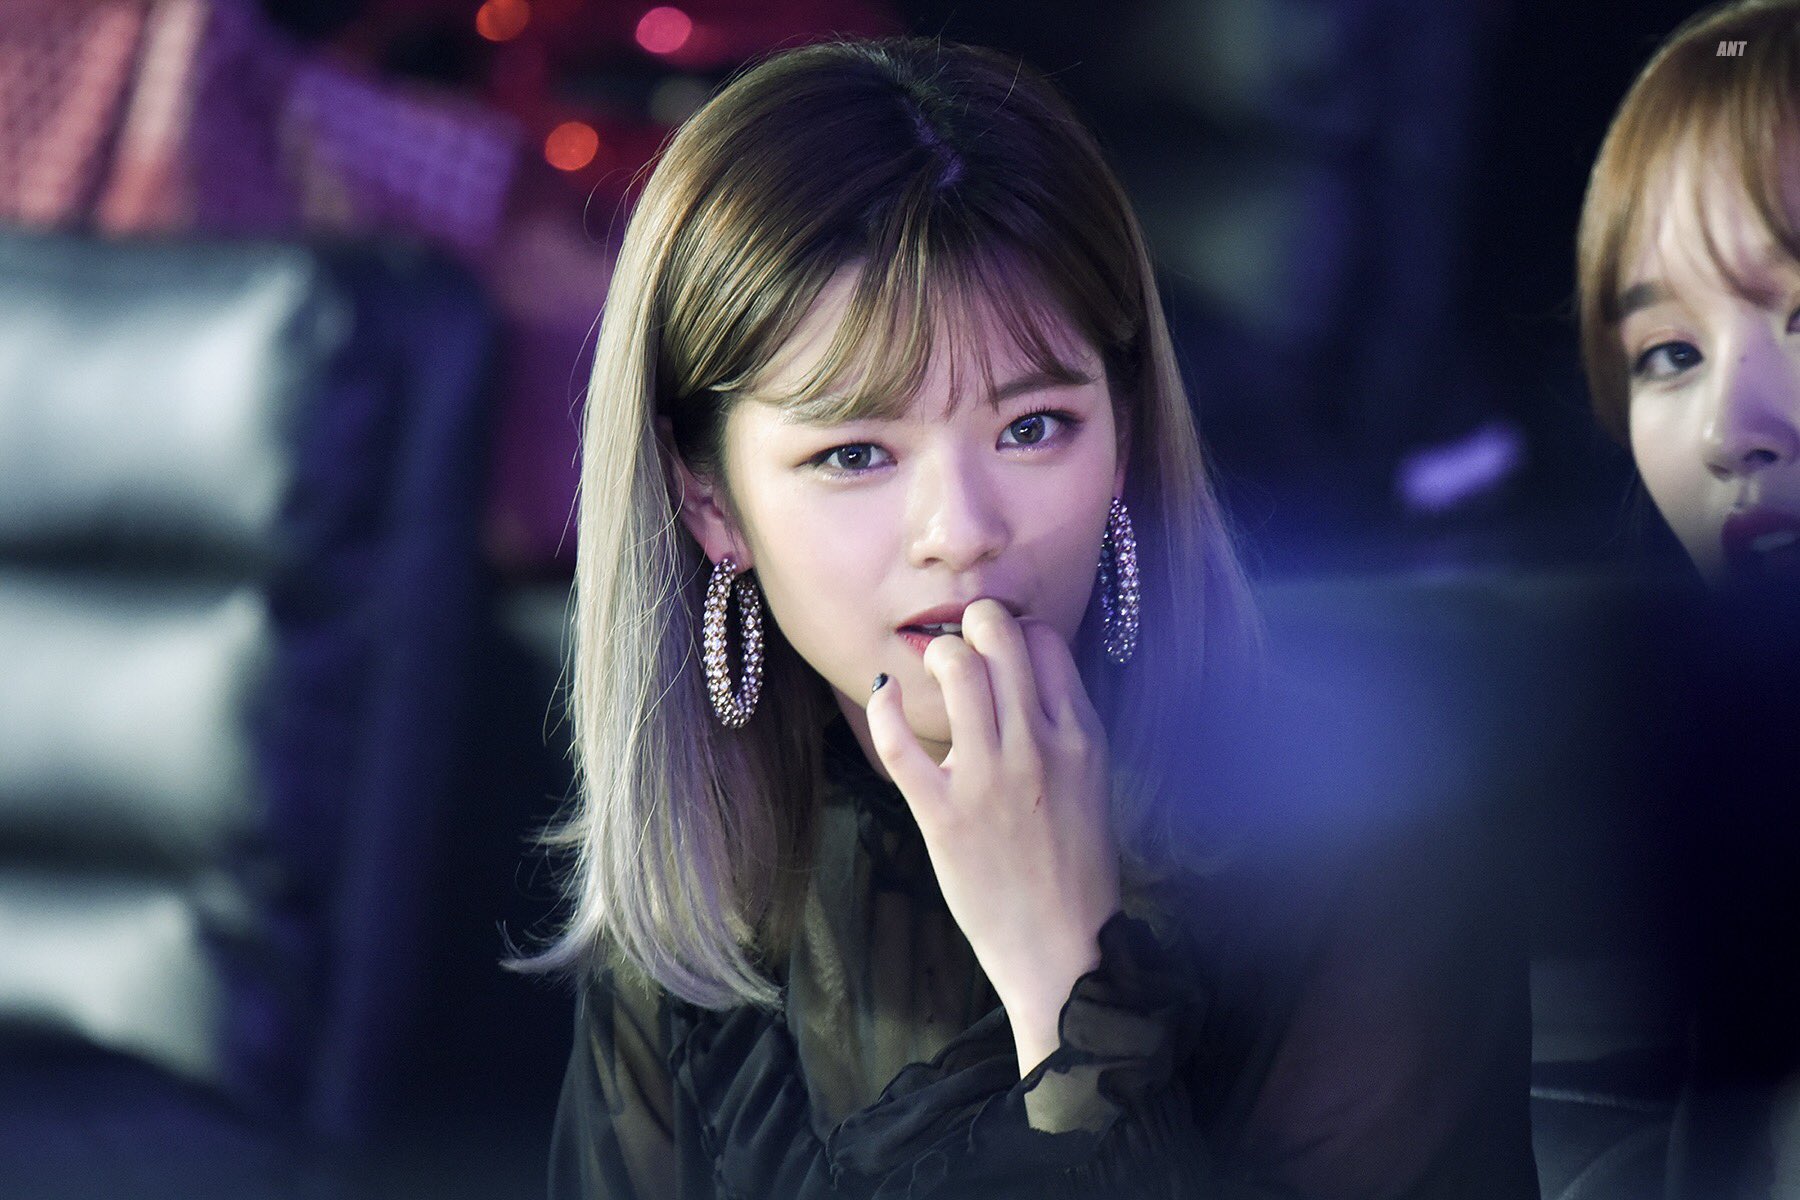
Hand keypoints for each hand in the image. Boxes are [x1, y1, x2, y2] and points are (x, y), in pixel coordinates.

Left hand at [866, 599, 1122, 1065]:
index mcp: (1080, 737)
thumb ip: (1063, 726)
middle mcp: (1038, 746)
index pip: (1046, 641)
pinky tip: (883, 694)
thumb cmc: (1077, 868)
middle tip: (960, 645)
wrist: (1065, 949)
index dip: (1018, 632)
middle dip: (973, 623)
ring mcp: (989, 779)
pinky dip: (884, 705)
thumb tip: (1026, 673)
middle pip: (1001, 636)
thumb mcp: (1090, 781)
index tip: (1000, 650)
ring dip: (937, 656)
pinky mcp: (943, 814)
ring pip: (956, 669)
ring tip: (934, 674)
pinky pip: (900, 740)